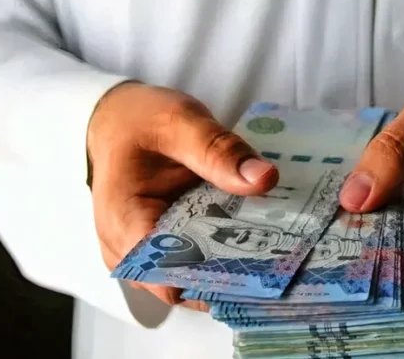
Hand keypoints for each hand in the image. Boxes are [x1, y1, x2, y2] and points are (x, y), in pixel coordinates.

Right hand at [87, 82, 278, 309]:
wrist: (118, 119)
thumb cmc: (139, 121)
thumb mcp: (181, 122)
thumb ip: (219, 150)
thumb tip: (264, 178)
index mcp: (125, 224)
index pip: (173, 277)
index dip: (219, 276)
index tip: (266, 260)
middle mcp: (127, 252)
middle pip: (187, 282)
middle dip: (234, 269)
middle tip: (285, 250)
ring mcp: (141, 255)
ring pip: (193, 276)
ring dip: (232, 262)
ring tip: (277, 243)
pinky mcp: (159, 248)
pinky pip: (193, 261)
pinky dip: (222, 251)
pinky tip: (256, 235)